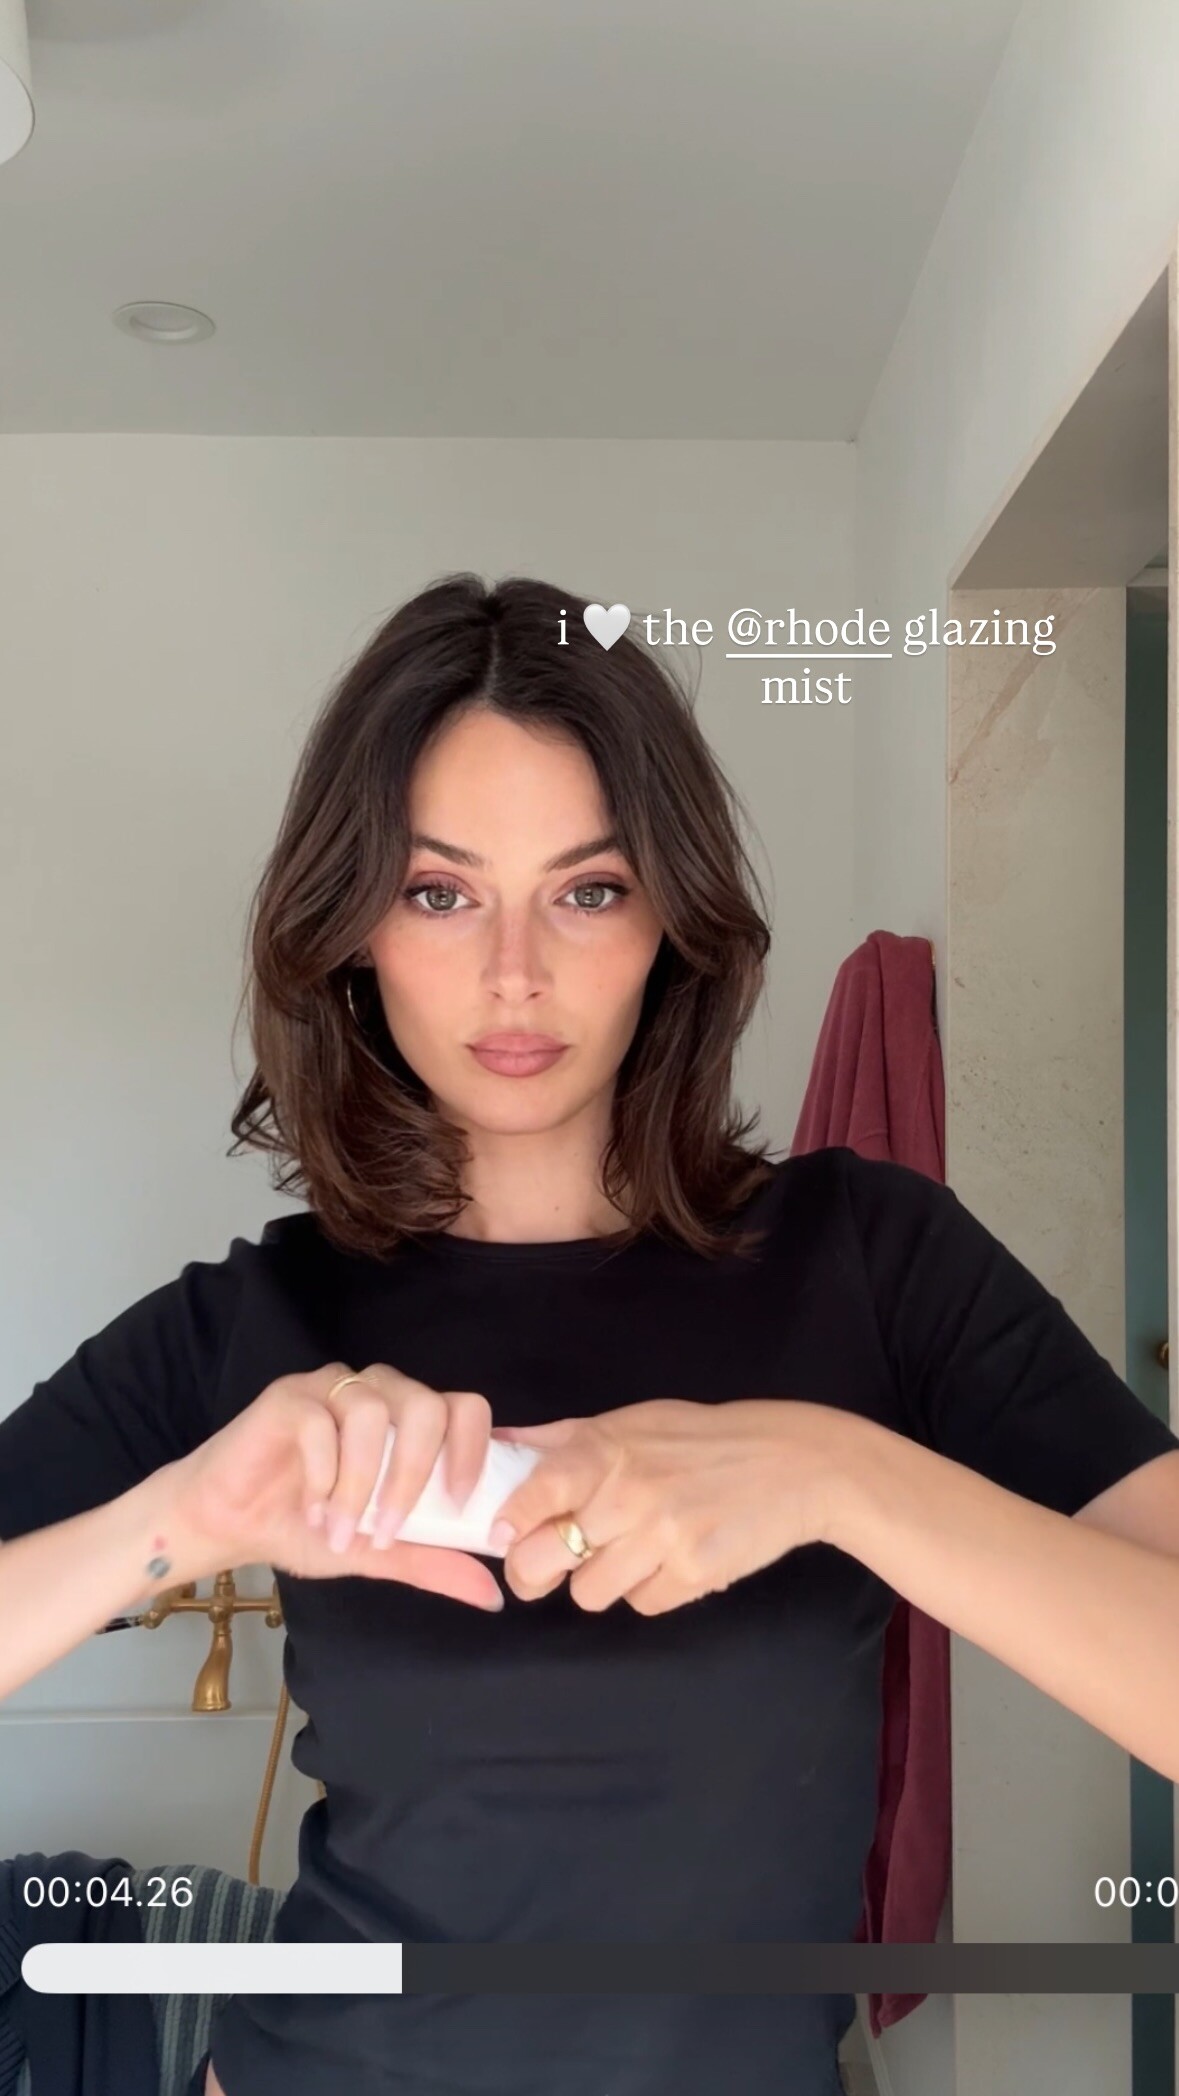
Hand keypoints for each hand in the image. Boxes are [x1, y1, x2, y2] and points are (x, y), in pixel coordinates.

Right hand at [167, 1361, 502, 1609]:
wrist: (231, 1524)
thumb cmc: (309, 1527)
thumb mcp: (380, 1553)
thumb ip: (433, 1562)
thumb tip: (493, 1595)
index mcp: (410, 1421)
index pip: (465, 1409)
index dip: (472, 1450)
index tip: (458, 1504)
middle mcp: (379, 1393)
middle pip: (426, 1406)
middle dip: (413, 1476)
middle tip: (386, 1531)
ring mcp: (334, 1388)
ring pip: (373, 1413)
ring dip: (361, 1483)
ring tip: (340, 1530)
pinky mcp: (289, 1396)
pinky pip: (321, 1423)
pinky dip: (323, 1475)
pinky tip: (313, 1509)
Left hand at [488, 1397, 847, 1614]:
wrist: (793, 1464)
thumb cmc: (703, 1438)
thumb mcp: (632, 1421)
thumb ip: (563, 1439)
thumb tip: (499, 1445)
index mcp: (607, 1450)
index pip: (535, 1492)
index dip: (509, 1520)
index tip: (500, 1534)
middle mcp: (629, 1494)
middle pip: (545, 1560)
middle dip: (534, 1572)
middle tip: (545, 1567)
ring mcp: (663, 1537)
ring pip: (590, 1593)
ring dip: (601, 1581)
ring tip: (630, 1553)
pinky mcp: (694, 1574)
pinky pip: (643, 1604)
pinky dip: (650, 1590)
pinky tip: (671, 1560)